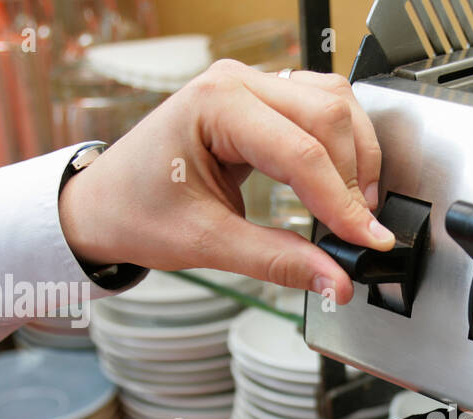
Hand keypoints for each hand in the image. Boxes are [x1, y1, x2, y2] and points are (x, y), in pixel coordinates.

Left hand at [58, 61, 393, 304]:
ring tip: (356, 208)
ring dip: (357, 156)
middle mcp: (237, 84)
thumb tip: (336, 280)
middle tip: (360, 231)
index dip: (343, 203)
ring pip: (335, 103)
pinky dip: (344, 145)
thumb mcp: (205, 243)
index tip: (368, 241)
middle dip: (354, 178)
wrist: (104, 203)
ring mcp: (252, 87)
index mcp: (215, 105)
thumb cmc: (136, 211)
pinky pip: (323, 107)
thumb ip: (277, 261)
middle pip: (329, 116)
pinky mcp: (263, 102)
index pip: (301, 152)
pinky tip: (343, 182)